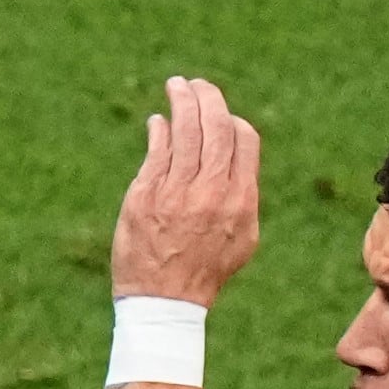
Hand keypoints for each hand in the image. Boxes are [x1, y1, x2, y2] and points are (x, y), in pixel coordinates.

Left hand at [108, 76, 261, 305]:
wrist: (165, 304)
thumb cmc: (205, 271)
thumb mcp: (242, 238)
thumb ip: (244, 193)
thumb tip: (239, 150)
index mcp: (239, 200)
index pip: (243, 140)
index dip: (233, 121)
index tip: (222, 116)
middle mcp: (210, 192)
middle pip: (215, 126)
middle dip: (208, 97)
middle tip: (197, 84)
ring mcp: (176, 193)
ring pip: (184, 130)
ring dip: (182, 101)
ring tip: (177, 86)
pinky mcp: (144, 197)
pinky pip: (156, 150)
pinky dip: (159, 130)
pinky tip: (158, 122)